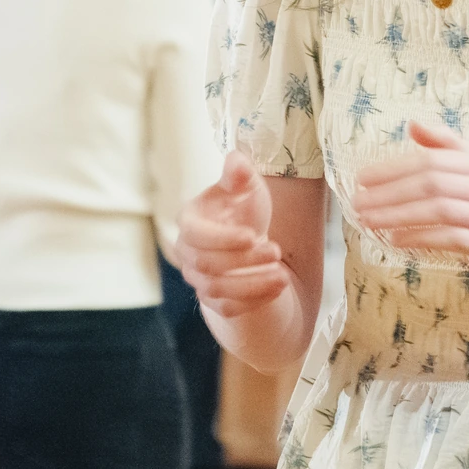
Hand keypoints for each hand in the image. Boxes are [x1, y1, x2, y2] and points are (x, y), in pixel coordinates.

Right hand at [177, 153, 285, 317]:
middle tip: (277, 252)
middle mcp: (186, 252)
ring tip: (282, 276)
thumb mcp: (245, 186)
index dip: (221, 238)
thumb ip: (239, 174)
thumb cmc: (241, 208)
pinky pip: (226, 308)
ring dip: (251, 285)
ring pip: (216, 290)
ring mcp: (197, 278)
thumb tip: (236, 160)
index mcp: (189, 221)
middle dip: (243, 261)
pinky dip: (251, 302)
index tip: (252, 235)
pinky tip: (277, 289)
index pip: (194, 234)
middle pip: (206, 264)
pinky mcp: (212, 299)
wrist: (246, 238)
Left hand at [350, 122, 468, 303]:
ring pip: (440, 209)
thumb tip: (413, 123)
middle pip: (433, 182)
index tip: (362, 178)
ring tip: (369, 221)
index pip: (432, 160)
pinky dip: (422, 237)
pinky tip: (397, 240)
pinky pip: (455, 238)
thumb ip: (449, 149)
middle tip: (358, 202)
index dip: (394, 167)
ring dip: (398, 214)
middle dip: (390, 191)